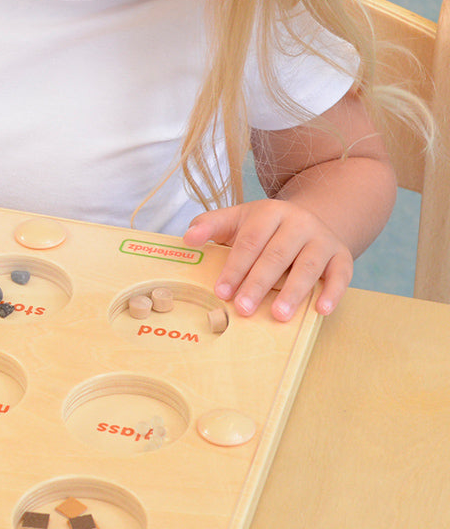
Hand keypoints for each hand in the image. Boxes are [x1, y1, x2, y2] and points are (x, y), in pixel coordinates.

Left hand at [182, 199, 352, 320]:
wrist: (310, 220)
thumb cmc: (265, 228)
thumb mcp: (237, 220)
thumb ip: (210, 226)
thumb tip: (187, 239)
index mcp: (269, 212)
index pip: (250, 241)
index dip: (235, 267)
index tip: (221, 291)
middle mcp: (298, 223)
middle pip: (277, 255)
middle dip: (258, 283)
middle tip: (243, 308)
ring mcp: (322, 239)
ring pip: (308, 265)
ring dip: (294, 291)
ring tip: (279, 315)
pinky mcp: (342, 255)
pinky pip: (341, 274)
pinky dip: (332, 292)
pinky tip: (320, 310)